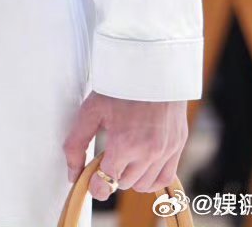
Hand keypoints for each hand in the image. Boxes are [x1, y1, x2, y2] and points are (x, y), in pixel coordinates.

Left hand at [63, 90, 188, 200]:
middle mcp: (148, 152)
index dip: (95, 183)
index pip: (106, 183)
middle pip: (124, 184)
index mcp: (124, 143)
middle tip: (109, 151)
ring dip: (131, 176)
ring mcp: (166, 150)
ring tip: (125, 153)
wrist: (152, 65)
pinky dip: (151, 177)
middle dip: (112, 173)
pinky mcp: (178, 146)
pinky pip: (164, 179)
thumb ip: (76, 144)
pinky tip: (141, 162)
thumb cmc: (119, 86)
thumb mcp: (91, 110)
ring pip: (143, 185)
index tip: (92, 178)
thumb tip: (73, 174)